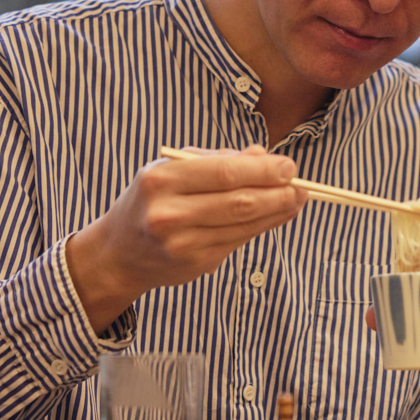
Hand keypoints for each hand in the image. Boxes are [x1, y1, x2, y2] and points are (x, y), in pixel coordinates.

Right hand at [66, 145, 305, 332]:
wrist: (117, 253)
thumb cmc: (151, 201)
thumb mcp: (173, 170)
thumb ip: (217, 160)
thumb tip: (263, 155)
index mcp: (162, 180)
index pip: (225, 173)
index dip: (263, 170)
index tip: (289, 166)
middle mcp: (169, 214)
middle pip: (239, 201)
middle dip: (278, 192)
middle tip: (301, 184)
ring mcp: (183, 243)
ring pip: (244, 224)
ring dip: (278, 211)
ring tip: (297, 198)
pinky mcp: (196, 264)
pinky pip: (239, 241)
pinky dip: (264, 226)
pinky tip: (278, 215)